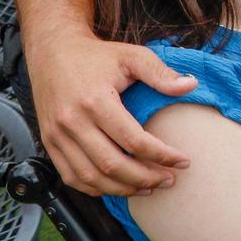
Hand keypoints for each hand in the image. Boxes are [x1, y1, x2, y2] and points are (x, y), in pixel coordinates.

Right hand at [27, 31, 195, 195]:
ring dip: (122, 189)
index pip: (133, 140)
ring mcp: (57, 135)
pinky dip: (95, 189)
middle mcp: (72, 122)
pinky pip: (71, 177)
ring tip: (149, 188)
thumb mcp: (131, 56)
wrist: (53, 51)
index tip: (183, 161)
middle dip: (145, 178)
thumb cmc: (96, 56)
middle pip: (112, 164)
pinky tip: (119, 187)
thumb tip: (191, 85)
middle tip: (169, 180)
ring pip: (90, 177)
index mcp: (95, 101)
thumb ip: (160, 73)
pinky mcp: (49, 143)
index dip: (161, 155)